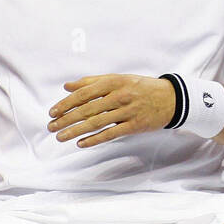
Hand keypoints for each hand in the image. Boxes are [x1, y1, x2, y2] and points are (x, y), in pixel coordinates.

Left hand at [48, 74, 177, 147]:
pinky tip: (81, 143)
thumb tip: (67, 86)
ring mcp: (128, 111)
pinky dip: (95, 139)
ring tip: (61, 137)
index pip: (84, 93)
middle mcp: (120, 96)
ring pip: (97, 123)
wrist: (171, 98)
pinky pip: (111, 133)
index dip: (66, 103)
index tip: (52, 112)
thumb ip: (92, 82)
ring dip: (76, 131)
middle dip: (66, 119)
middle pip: (87, 109)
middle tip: (51, 127)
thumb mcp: (118, 79)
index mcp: (113, 82)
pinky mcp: (135, 125)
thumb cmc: (141, 87)